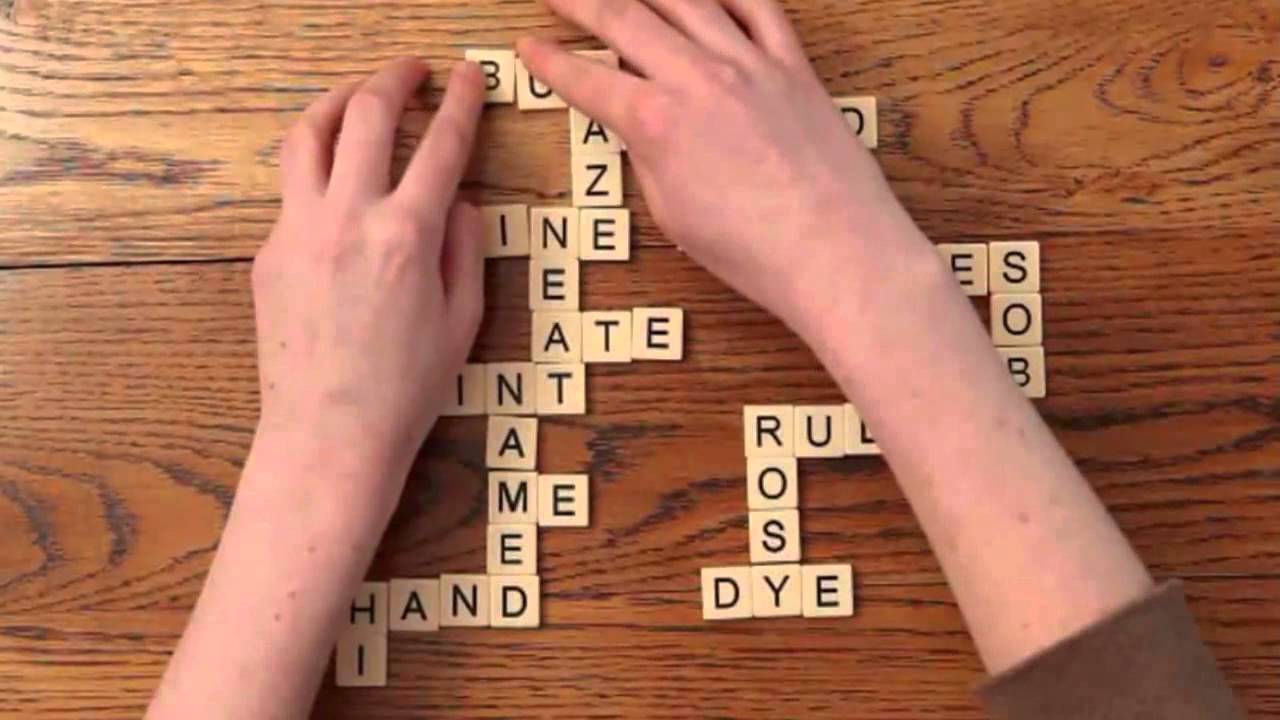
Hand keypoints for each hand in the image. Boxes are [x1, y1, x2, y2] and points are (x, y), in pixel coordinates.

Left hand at [251, 58, 485, 491]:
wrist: (328, 434)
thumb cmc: (407, 388)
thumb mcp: (463, 320)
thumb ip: (466, 249)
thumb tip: (461, 202)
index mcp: (407, 235)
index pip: (440, 145)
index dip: (460, 102)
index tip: (469, 76)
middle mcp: (347, 218)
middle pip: (365, 115)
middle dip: (393, 79)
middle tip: (412, 70)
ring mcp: (298, 231)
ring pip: (307, 135)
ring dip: (336, 101)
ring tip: (357, 96)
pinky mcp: (268, 251)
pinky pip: (292, 191)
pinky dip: (317, 170)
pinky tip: (336, 185)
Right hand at [519, 0, 927, 330]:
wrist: (834, 251)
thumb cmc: (754, 250)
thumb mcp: (671, 212)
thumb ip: (647, 155)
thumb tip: (638, 128)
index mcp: (656, 122)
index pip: (586, 79)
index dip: (549, 63)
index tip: (528, 48)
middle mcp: (698, 78)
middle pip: (624, 18)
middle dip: (580, 2)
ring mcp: (749, 64)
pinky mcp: (793, 66)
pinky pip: (758, 6)